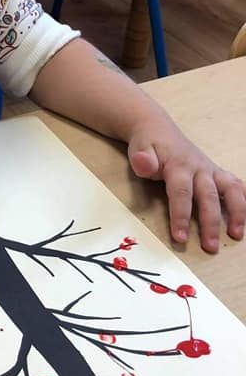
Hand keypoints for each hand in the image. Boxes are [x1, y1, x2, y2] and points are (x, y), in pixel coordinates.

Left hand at [128, 117, 245, 252]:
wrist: (157, 128)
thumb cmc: (148, 144)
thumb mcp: (139, 150)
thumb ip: (142, 160)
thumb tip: (144, 164)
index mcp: (179, 165)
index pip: (181, 193)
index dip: (181, 216)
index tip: (180, 238)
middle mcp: (199, 168)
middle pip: (208, 196)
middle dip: (210, 223)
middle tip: (211, 247)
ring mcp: (210, 170)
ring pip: (231, 190)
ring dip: (237, 212)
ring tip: (237, 235)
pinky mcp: (216, 173)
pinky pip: (236, 185)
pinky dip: (244, 199)